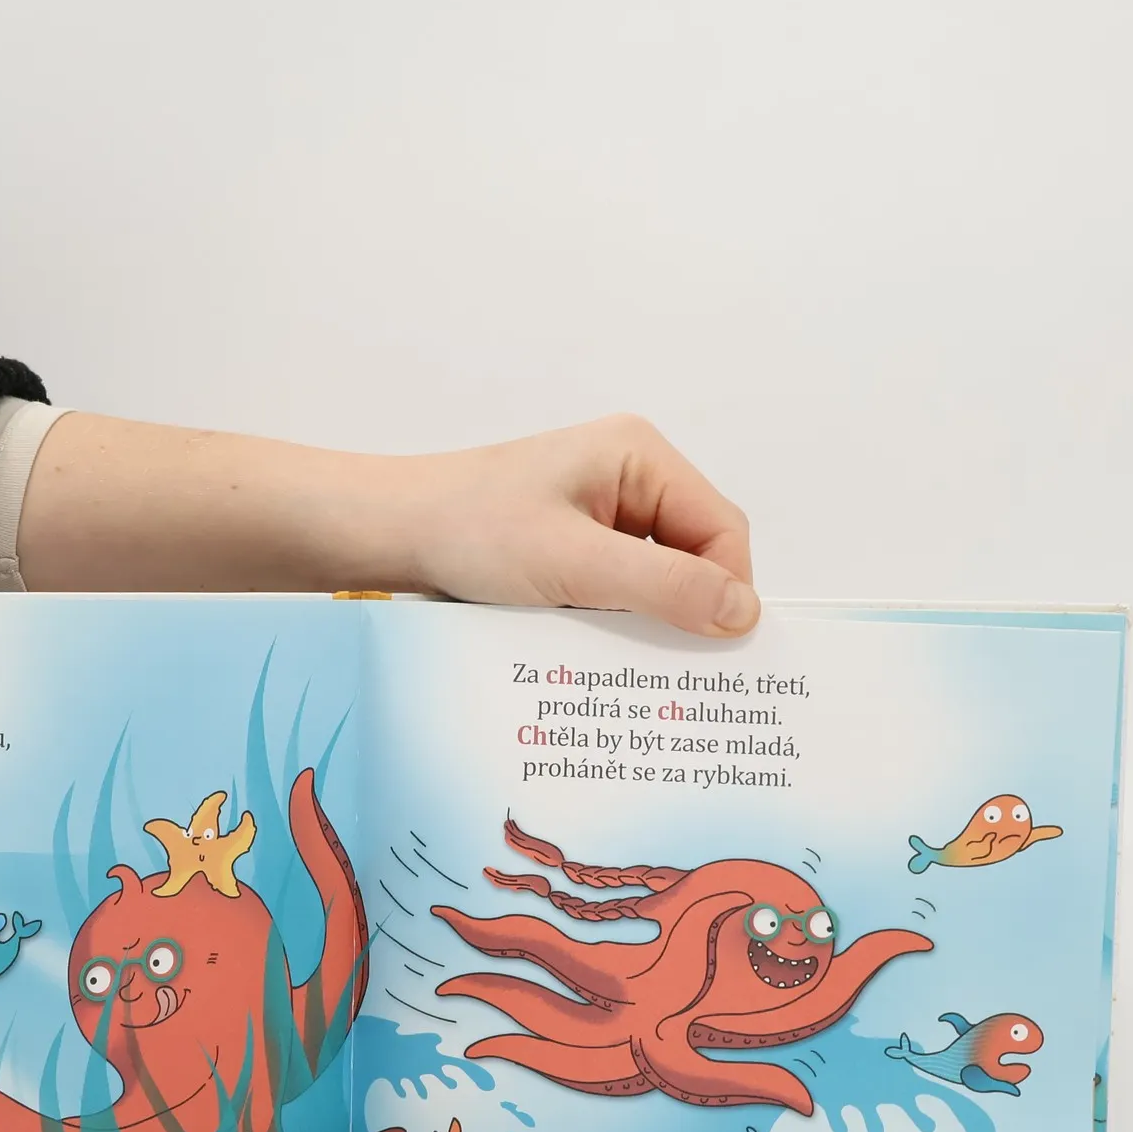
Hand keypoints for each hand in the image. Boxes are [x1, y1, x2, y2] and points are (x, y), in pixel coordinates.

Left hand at [391, 415, 757, 635]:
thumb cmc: (469, 530)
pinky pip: (617, 589)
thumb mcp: (573, 563)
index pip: (721, 529)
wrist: (388, 535)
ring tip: (633, 669)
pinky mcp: (571, 546)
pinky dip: (614, 621)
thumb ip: (662, 586)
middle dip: (687, 610)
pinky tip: (597, 653)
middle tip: (679, 675)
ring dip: (646, 621)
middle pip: (694, 555)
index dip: (727, 591)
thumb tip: (744, 615)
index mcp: (639, 456)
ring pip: (655, 579)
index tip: (714, 654)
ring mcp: (598, 512)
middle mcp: (628, 477)